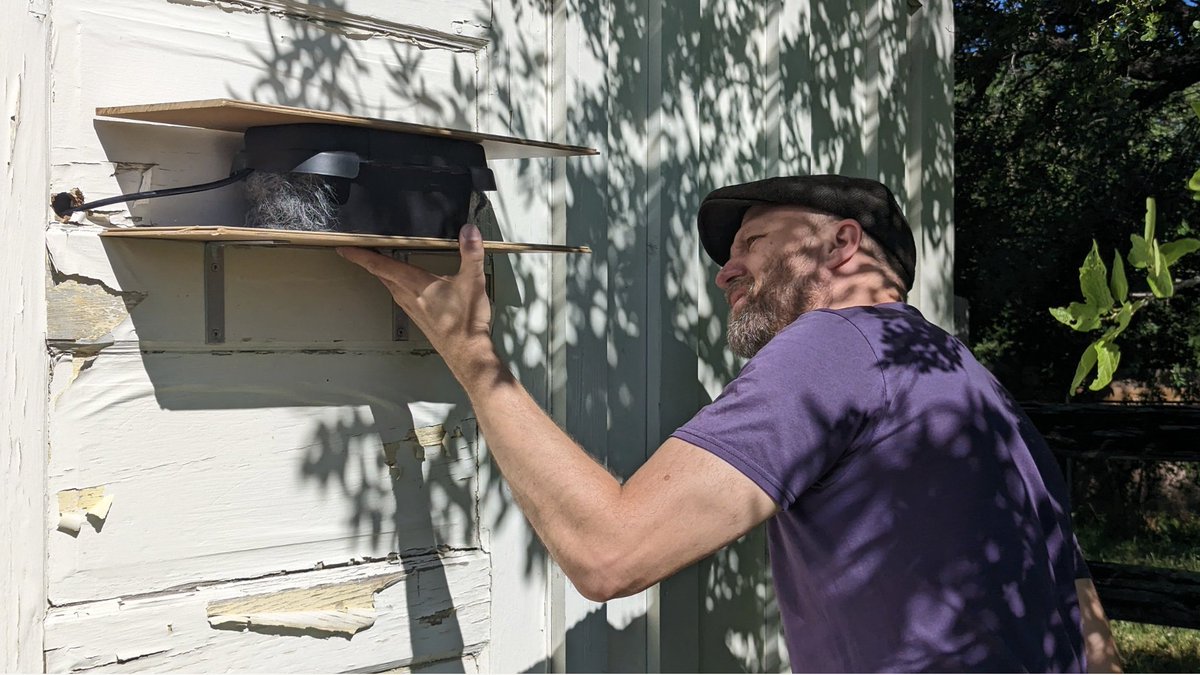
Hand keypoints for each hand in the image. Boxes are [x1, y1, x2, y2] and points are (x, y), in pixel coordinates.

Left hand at [337, 224, 493, 368]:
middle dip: (367, 259)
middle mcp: (407, 295)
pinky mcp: (416, 315)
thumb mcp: (472, 281)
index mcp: (415, 283)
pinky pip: (398, 295)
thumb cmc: (464, 322)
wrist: (466, 351)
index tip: (344, 247)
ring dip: (380, 272)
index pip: (379, 264)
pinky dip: (393, 283)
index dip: (359, 254)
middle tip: (357, 249)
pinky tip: (401, 283)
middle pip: (380, 273)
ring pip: (388, 284)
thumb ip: (471, 253)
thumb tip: (469, 231)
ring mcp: (410, 307)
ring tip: (377, 261)